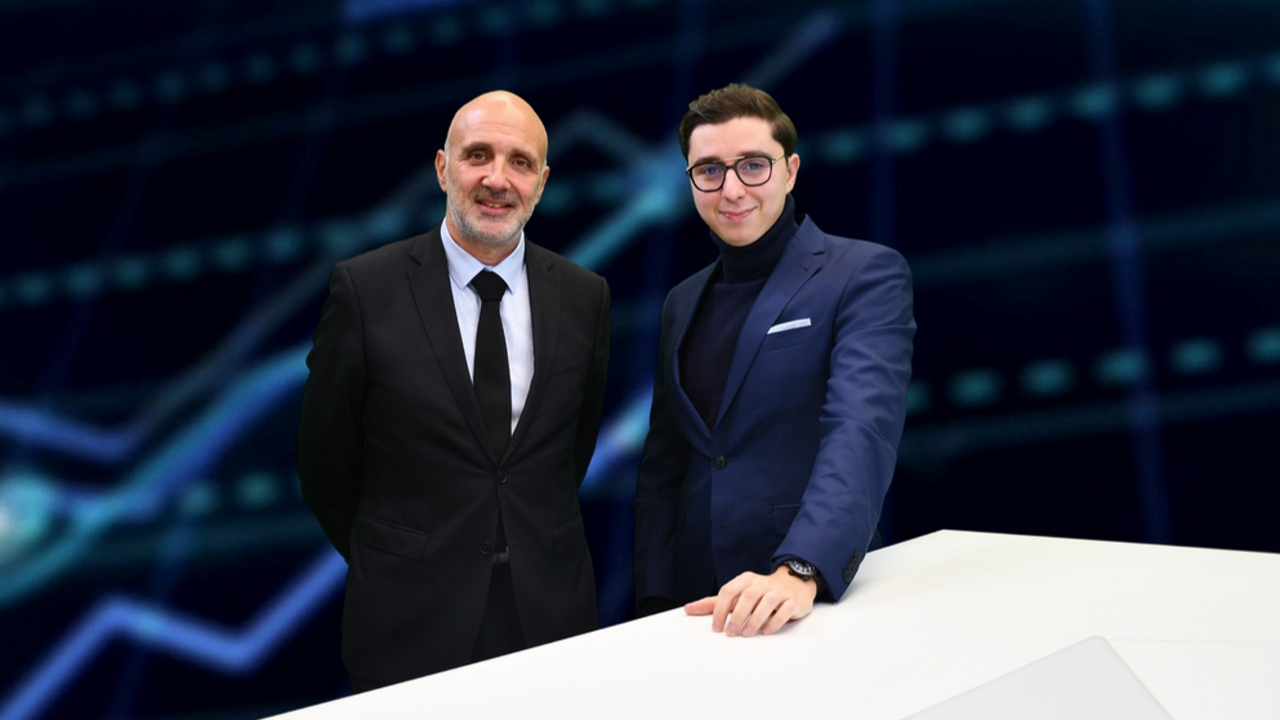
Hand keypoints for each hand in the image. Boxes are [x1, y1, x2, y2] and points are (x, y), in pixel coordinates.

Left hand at [683, 565, 816, 636]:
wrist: (794, 585)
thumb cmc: (760, 593)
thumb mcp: (737, 594)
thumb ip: (714, 603)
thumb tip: (688, 609)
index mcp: (745, 580)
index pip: (728, 591)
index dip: (720, 609)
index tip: (716, 627)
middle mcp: (762, 583)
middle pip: (747, 596)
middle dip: (737, 616)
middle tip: (730, 633)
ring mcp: (779, 591)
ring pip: (766, 602)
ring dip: (755, 619)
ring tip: (746, 634)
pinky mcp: (792, 601)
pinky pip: (784, 610)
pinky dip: (774, 622)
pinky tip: (766, 631)